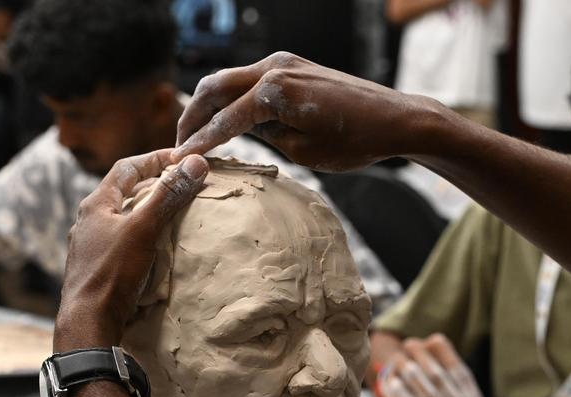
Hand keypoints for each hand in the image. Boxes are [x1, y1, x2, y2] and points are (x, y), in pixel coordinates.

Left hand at [55, 150, 208, 349]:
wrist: (88, 322)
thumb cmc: (112, 272)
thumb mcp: (143, 229)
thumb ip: (168, 196)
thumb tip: (195, 163)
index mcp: (96, 205)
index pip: (127, 167)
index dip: (155, 158)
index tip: (183, 159)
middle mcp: (88, 221)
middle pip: (124, 191)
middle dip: (154, 184)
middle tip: (182, 184)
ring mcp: (90, 245)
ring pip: (122, 217)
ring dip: (147, 211)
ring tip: (173, 213)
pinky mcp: (96, 267)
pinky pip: (121, 240)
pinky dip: (141, 235)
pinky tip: (154, 247)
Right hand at [173, 52, 443, 171]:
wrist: (394, 119)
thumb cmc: (355, 142)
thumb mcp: (304, 152)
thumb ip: (266, 137)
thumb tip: (240, 132)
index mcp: (275, 91)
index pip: (223, 120)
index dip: (199, 143)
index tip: (177, 161)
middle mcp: (274, 68)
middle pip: (213, 88)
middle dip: (192, 116)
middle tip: (177, 143)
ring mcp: (283, 62)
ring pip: (228, 79)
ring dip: (208, 104)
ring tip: (194, 133)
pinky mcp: (292, 65)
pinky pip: (249, 79)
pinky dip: (231, 98)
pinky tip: (225, 119)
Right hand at [377, 334, 490, 396]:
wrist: (397, 367)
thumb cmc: (431, 376)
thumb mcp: (451, 380)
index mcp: (437, 344)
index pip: (458, 371)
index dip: (469, 394)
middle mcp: (417, 348)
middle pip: (437, 373)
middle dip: (452, 396)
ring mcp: (400, 360)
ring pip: (415, 376)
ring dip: (430, 395)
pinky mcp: (388, 376)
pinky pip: (399, 388)